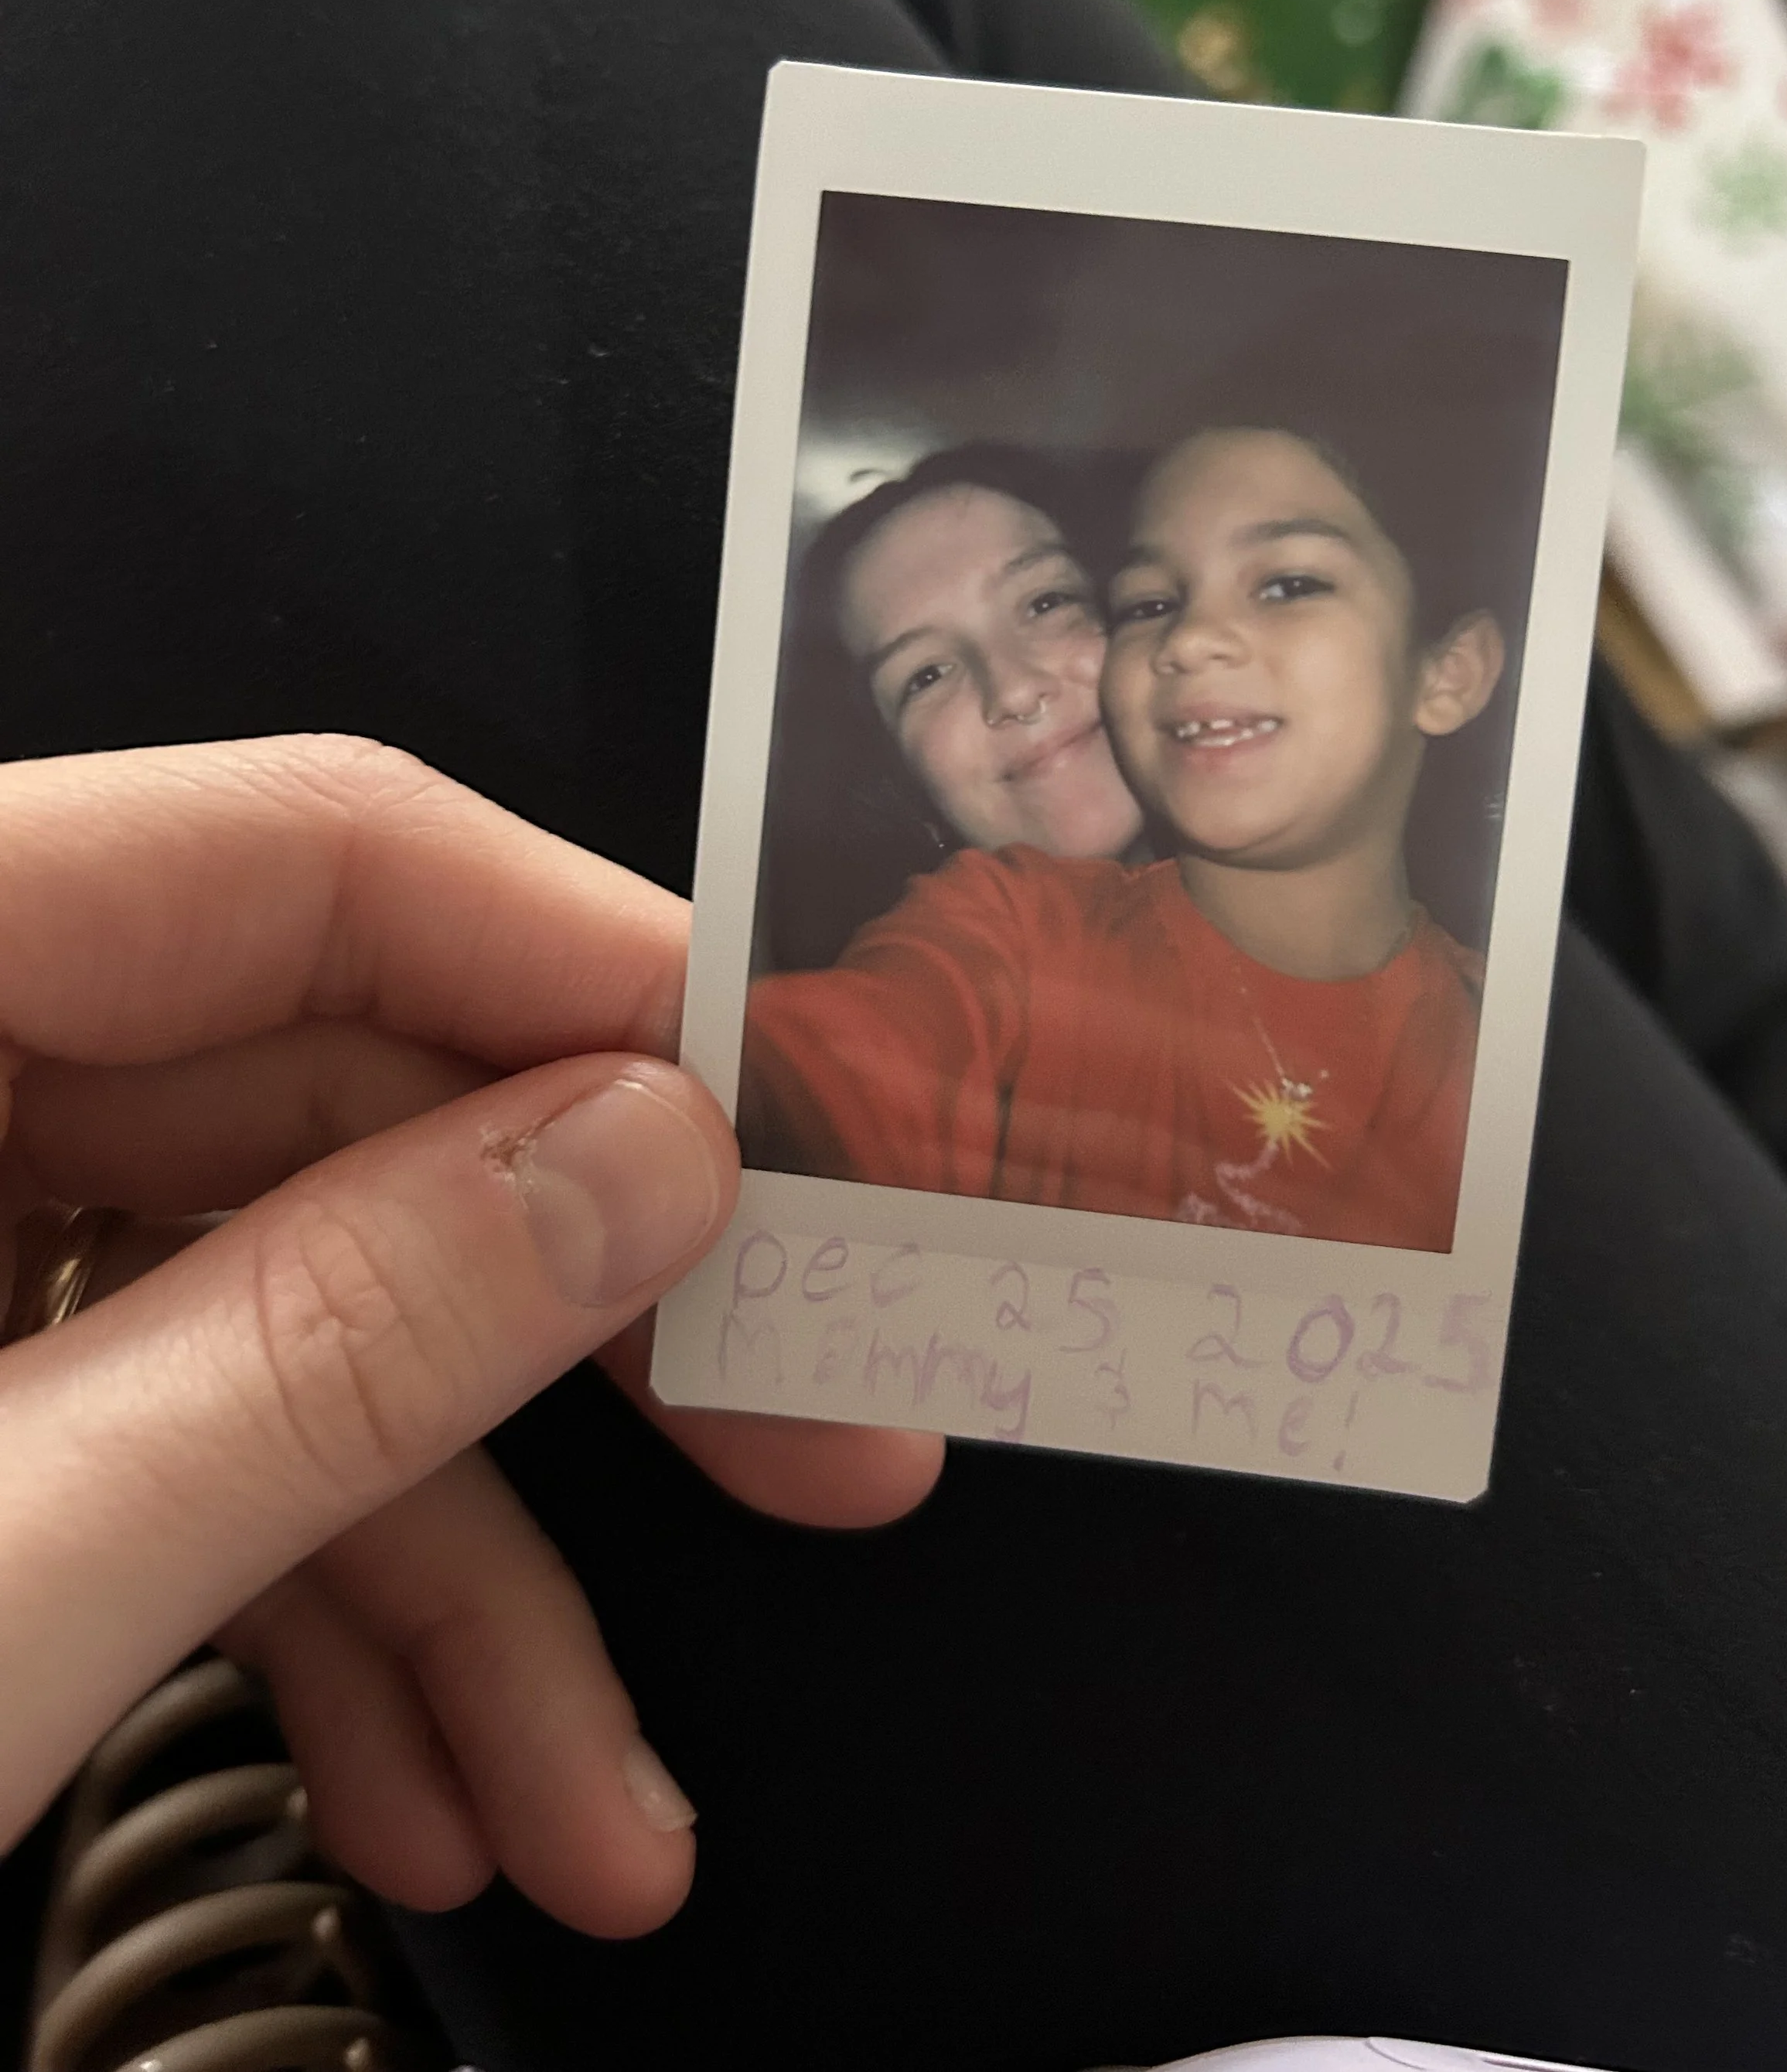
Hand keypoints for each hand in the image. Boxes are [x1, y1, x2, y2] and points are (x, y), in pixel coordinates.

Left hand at [0, 737, 941, 1934]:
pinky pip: (176, 1434)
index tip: (821, 1132)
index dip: (599, 973)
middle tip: (826, 1458)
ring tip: (591, 1810)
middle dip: (578, 1341)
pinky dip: (309, 1617)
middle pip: (341, 1096)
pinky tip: (416, 1796)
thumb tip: (658, 1165)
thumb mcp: (3, 1562)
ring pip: (283, 1314)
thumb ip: (333, 1341)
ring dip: (458, 1576)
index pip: (314, 855)